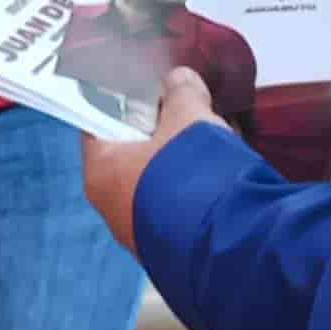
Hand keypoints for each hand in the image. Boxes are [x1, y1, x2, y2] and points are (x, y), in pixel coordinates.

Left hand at [79, 67, 225, 252]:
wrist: (231, 248)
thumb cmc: (194, 174)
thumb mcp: (190, 119)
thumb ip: (182, 93)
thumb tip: (179, 79)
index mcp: (101, 172)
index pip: (99, 124)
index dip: (122, 102)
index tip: (148, 90)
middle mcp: (112, 207)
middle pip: (130, 155)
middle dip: (161, 132)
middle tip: (187, 112)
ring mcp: (140, 233)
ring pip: (158, 182)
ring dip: (183, 161)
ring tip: (214, 141)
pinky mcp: (171, 249)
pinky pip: (178, 207)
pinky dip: (195, 188)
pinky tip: (222, 175)